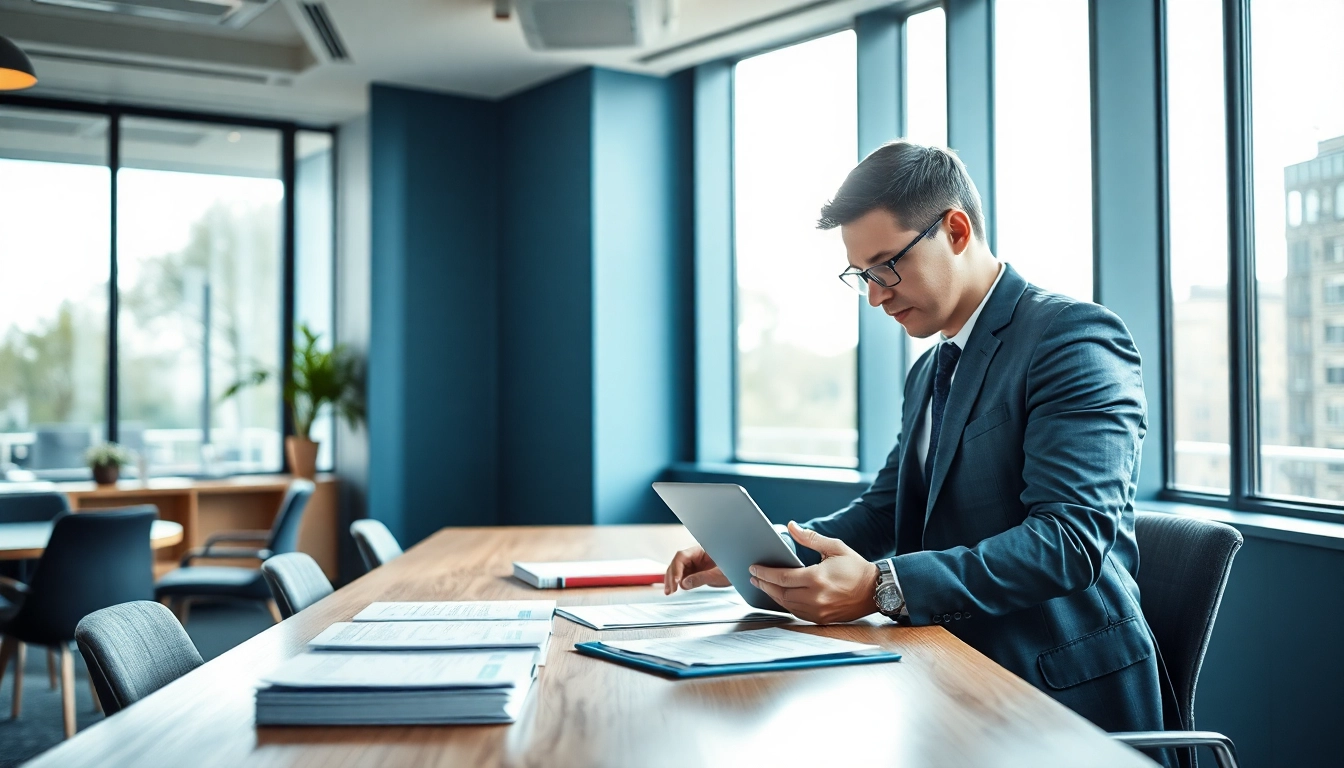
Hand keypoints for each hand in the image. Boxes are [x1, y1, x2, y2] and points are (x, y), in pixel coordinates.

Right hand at [664, 545, 729, 594]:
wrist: (739, 573)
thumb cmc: (732, 568)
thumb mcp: (718, 575)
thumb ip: (701, 578)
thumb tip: (684, 584)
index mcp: (700, 551)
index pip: (682, 556)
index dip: (676, 568)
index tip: (676, 581)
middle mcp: (694, 556)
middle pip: (677, 563)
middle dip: (671, 576)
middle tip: (670, 590)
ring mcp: (693, 563)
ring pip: (677, 569)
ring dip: (671, 580)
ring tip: (669, 592)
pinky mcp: (693, 571)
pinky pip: (682, 576)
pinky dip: (676, 583)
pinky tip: (673, 589)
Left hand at [749, 521, 878, 624]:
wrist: (876, 591)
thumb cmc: (856, 568)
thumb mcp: (834, 547)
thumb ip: (810, 538)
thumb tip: (791, 526)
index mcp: (817, 578)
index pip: (783, 577)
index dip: (765, 573)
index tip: (754, 568)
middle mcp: (816, 597)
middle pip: (780, 593)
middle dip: (764, 584)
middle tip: (754, 577)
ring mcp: (818, 611)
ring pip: (787, 605)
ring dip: (773, 595)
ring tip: (763, 585)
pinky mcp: (821, 619)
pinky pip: (797, 613)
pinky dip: (786, 604)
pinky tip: (780, 596)